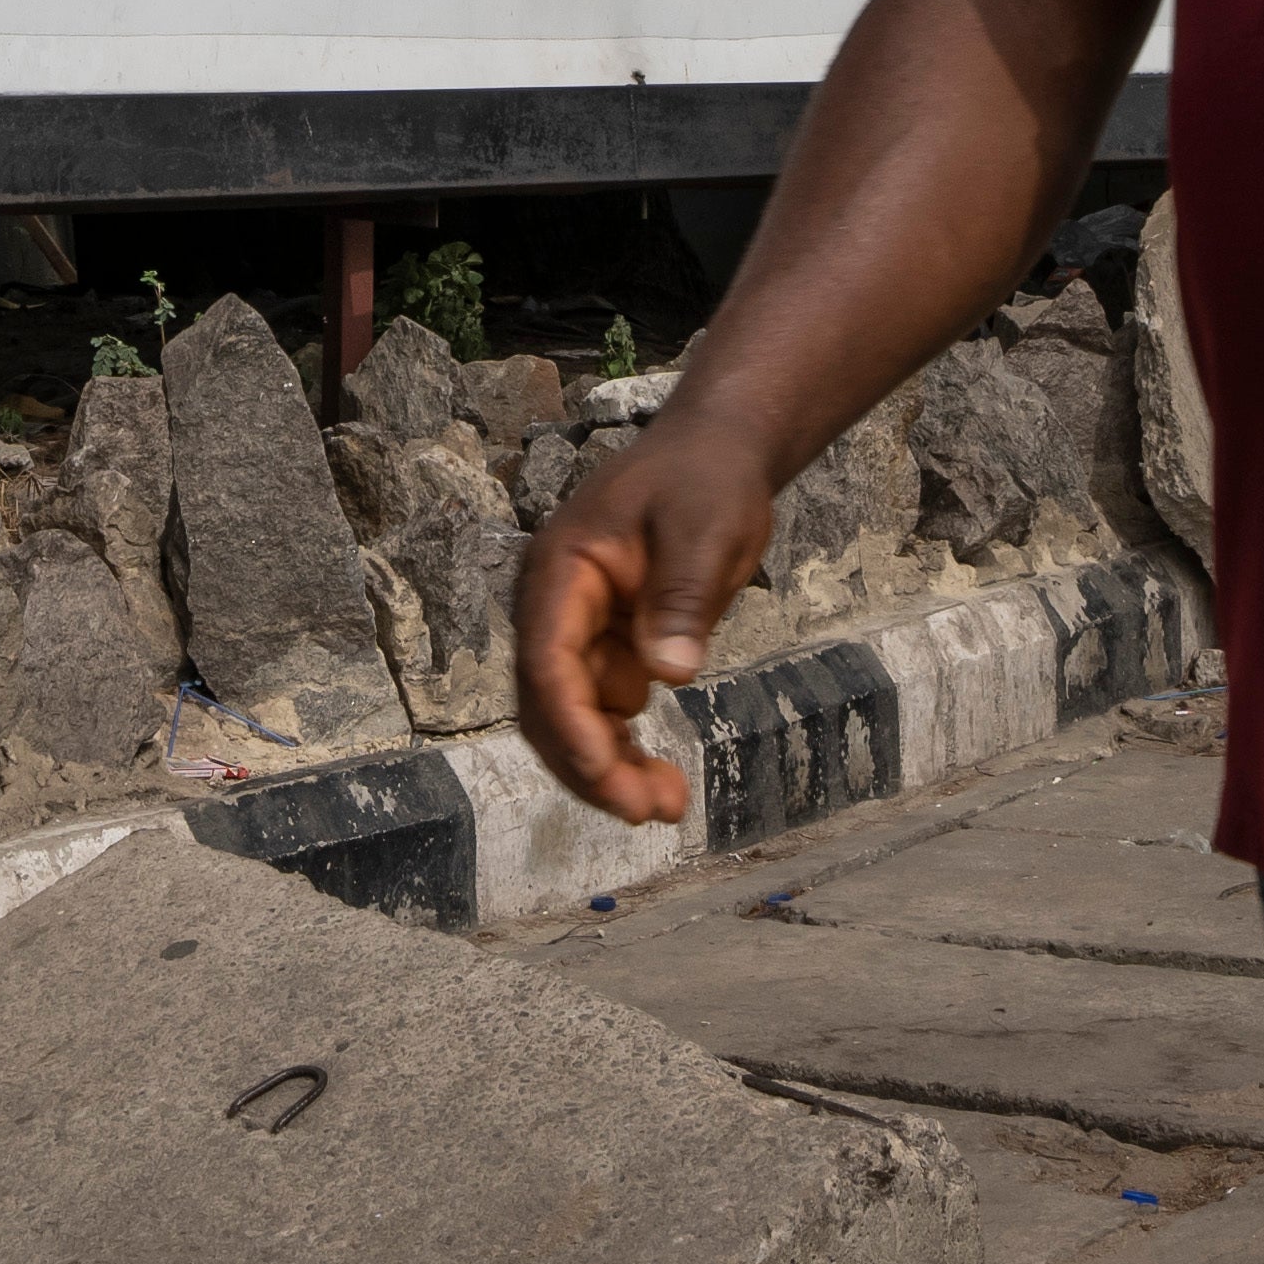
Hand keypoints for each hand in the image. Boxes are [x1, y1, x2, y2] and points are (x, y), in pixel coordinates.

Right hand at [509, 436, 781, 823]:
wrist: (716, 451)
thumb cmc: (706, 480)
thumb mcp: (704, 530)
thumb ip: (681, 600)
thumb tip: (669, 676)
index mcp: (561, 570)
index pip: (547, 660)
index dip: (569, 726)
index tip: (607, 776)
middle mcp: (555, 605)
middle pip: (547, 702)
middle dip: (588, 763)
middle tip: (647, 812)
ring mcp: (578, 628)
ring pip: (571, 717)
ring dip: (606, 767)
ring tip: (665, 806)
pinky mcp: (607, 646)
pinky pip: (601, 711)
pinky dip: (624, 749)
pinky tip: (662, 778)